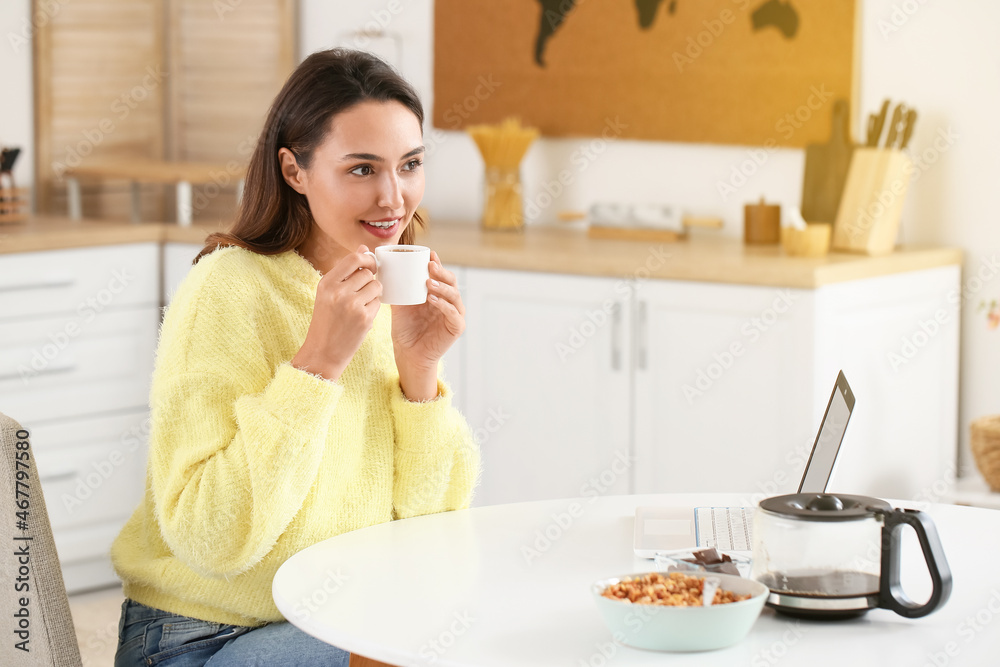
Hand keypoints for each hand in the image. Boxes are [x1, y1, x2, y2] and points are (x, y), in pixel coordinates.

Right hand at [291, 246, 380, 380]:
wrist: (323, 352)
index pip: (353, 259)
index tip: (370, 265)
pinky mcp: (364, 318)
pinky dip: (373, 308)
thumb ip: (346, 271)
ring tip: (361, 304)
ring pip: (376, 286)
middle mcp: (338, 292)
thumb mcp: (329, 293)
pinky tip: (362, 316)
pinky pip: (378, 303)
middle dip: (370, 280)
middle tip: (362, 292)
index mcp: (326, 283)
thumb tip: (364, 248)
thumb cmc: (326, 321)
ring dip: (373, 293)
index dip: (367, 259)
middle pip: (368, 273)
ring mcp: (351, 305)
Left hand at [391, 252, 464, 399]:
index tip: (429, 254)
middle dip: (442, 272)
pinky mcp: (456, 328)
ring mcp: (455, 314)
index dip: (437, 263)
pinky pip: (453, 314)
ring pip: (454, 295)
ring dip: (442, 287)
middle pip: (451, 281)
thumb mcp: (399, 304)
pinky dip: (444, 305)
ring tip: (428, 283)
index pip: (441, 275)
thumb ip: (397, 288)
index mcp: (438, 294)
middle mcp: (449, 302)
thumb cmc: (405, 329)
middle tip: (429, 266)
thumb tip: (383, 269)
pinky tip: (432, 299)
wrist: (408, 354)